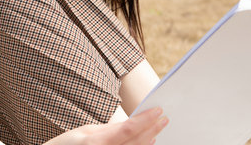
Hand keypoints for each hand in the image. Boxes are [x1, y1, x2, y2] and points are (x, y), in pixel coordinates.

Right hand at [44, 107, 167, 144]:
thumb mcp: (86, 132)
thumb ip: (110, 129)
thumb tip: (133, 123)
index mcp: (95, 142)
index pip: (129, 129)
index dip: (146, 119)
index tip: (158, 109)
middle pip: (137, 142)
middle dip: (152, 129)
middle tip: (164, 118)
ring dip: (148, 141)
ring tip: (157, 128)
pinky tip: (146, 142)